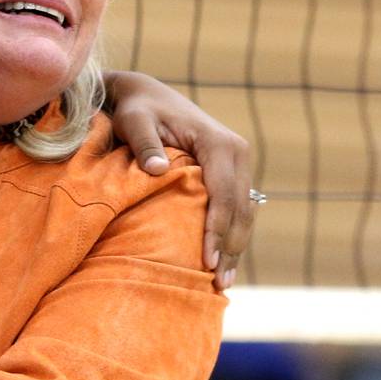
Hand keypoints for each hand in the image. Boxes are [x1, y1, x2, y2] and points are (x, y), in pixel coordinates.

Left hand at [105, 70, 254, 289]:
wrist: (148, 95)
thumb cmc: (137, 110)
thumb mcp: (135, 121)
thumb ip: (144, 143)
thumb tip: (156, 170)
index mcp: (219, 143)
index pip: (224, 195)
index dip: (217, 231)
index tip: (207, 261)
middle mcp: (236, 152)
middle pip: (240, 209)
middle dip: (231, 247)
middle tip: (219, 284)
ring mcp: (237, 163)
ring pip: (244, 212)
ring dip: (236, 247)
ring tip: (223, 283)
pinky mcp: (231, 173)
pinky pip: (237, 208)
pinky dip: (231, 235)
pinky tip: (223, 262)